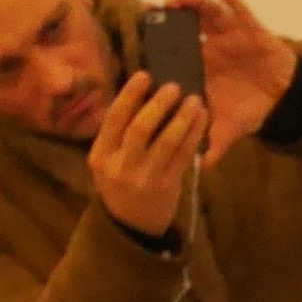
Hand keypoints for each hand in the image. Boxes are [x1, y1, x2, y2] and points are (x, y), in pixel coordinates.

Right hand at [87, 71, 204, 235]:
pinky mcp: (168, 186)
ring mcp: (146, 178)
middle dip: (158, 104)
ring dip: (182, 118)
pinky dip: (194, 134)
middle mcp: (121, 166)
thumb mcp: (108, 160)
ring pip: (167, 142)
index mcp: (101, 155)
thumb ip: (118, 134)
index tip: (144, 75)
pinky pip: (184, 155)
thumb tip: (142, 95)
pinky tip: (201, 119)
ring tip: (194, 100)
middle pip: (140, 129)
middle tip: (173, 86)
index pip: (114, 119)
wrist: (132, 225)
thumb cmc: (120, 183)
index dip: (130, 95)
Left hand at [160, 0, 296, 158]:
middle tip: (152, 10)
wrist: (284, 98)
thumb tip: (203, 167)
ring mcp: (230, 35)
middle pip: (185, 25)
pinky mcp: (251, 29)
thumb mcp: (231, 127)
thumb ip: (215, 142)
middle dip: (168, 15)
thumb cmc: (253, 108)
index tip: (140, 33)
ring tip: (176, 1)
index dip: (157, 40)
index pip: (175, 49)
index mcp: (201, 66)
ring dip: (192, 2)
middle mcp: (211, 46)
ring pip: (207, 12)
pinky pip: (240, 9)